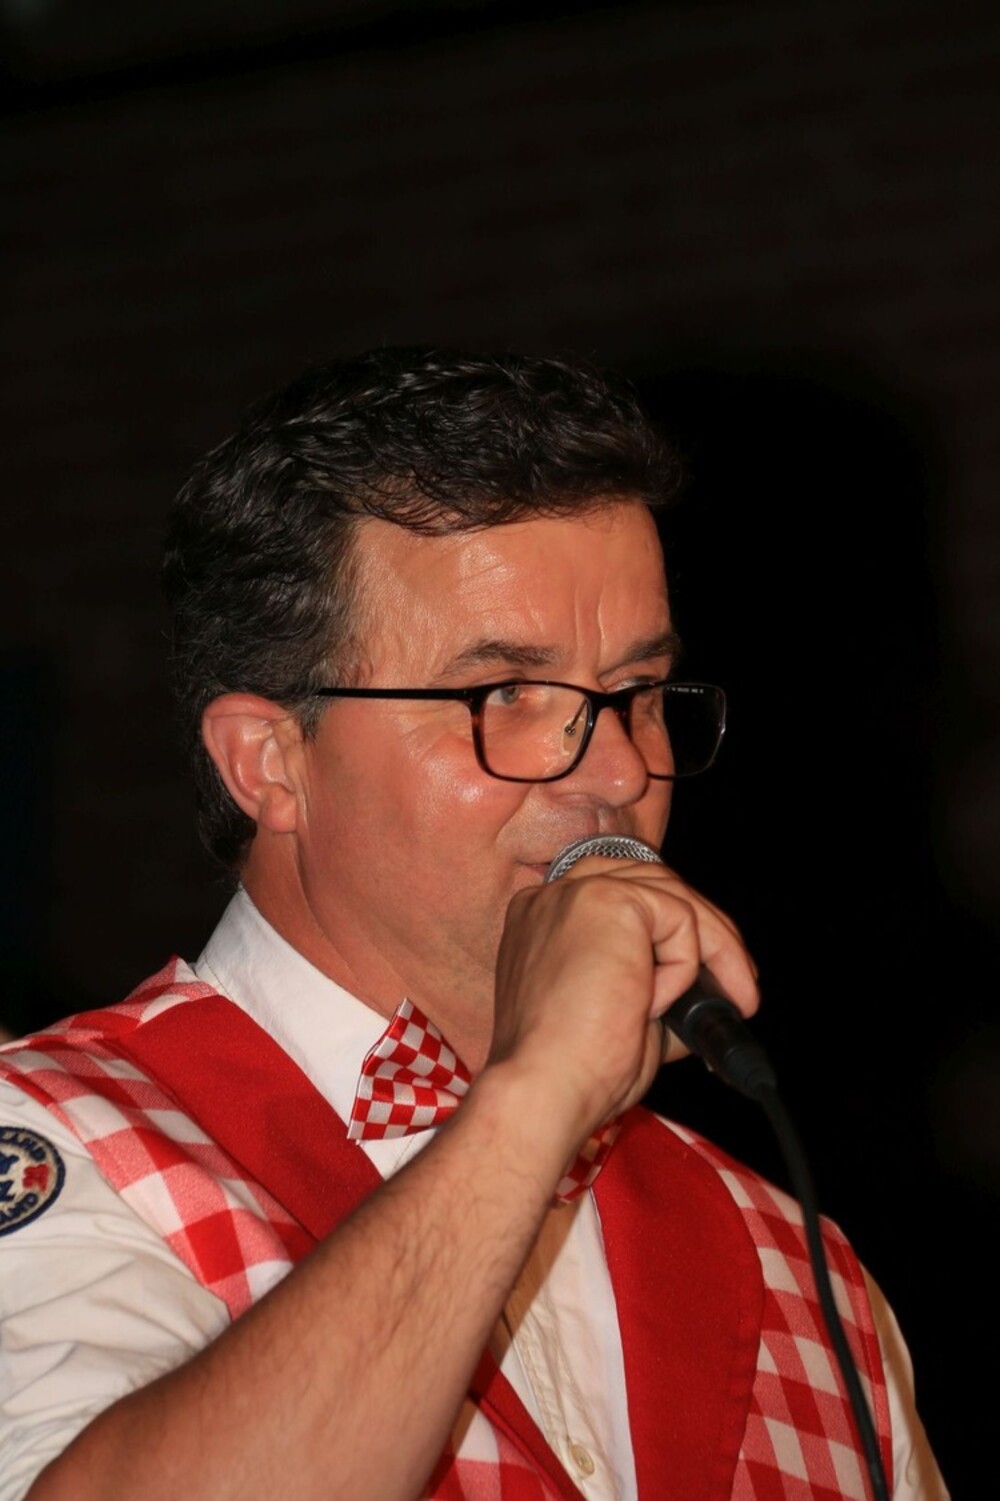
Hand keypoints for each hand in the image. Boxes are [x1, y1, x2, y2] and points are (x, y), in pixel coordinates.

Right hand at [488, 856, 758, 1144]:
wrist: (547, 1089)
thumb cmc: (572, 1069)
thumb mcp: (621, 1015)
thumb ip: (656, 987)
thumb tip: (710, 991)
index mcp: (543, 920)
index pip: (621, 894)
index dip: (669, 927)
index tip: (706, 969)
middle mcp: (551, 897)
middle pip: (652, 884)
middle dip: (706, 932)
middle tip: (741, 984)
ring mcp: (577, 892)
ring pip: (673, 896)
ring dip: (714, 949)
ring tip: (733, 1000)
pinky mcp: (609, 901)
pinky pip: (678, 920)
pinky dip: (683, 967)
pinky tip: (655, 1005)